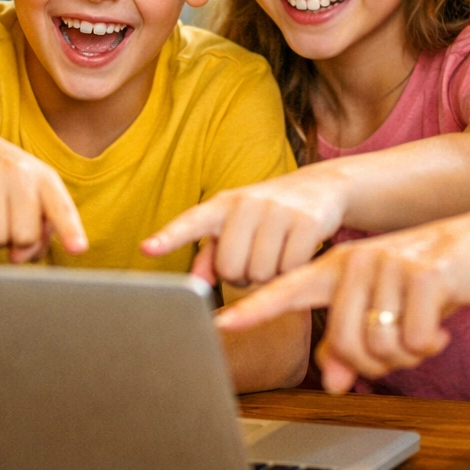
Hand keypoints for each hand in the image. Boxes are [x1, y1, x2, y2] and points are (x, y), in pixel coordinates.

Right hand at [0, 132, 87, 261]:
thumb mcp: (37, 202)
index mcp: (46, 179)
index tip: (78, 249)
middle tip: (11, 220)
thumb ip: (39, 236)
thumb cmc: (16, 186)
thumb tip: (16, 258)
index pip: (61, 209)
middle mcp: (20, 173)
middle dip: (17, 240)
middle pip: (25, 237)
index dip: (70, 230)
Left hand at [139, 167, 347, 285]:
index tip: (147, 249)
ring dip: (268, 276)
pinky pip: (290, 268)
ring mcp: (278, 210)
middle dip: (241, 276)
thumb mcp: (237, 225)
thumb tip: (196, 283)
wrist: (322, 186)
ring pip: (260, 273)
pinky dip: (292, 271)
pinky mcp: (307, 221)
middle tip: (253, 261)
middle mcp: (247, 203)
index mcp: (223, 204)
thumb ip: (212, 254)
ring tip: (275, 255)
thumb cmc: (268, 213)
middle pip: (230, 268)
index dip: (170, 237)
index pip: (192, 222)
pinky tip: (296, 254)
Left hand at [213, 214, 469, 392]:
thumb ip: (352, 344)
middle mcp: (355, 263)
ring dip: (406, 354)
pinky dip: (429, 344)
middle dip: (374, 364)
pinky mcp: (422, 275)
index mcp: (336, 269)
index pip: (285, 290)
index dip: (254, 309)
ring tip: (422, 333)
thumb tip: (331, 383)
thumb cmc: (425, 281)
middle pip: (344, 343)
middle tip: (401, 350)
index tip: (221, 322)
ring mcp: (387, 266)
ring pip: (379, 346)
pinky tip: (440, 329)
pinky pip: (413, 338)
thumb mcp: (385, 310)